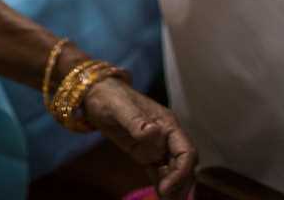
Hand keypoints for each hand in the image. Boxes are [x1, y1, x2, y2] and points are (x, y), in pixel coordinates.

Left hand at [81, 79, 196, 199]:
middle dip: (180, 184)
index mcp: (167, 124)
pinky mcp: (146, 154)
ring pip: (174, 171)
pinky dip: (163, 187)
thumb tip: (155, 134)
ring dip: (175, 188)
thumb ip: (137, 122)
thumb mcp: (120, 107)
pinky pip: (159, 173)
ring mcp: (157, 147)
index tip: (167, 186)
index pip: (186, 151)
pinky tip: (162, 198)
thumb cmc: (110, 97)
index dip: (182, 171)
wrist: (97, 95)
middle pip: (184, 165)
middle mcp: (167, 137)